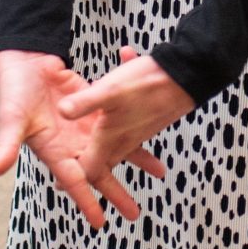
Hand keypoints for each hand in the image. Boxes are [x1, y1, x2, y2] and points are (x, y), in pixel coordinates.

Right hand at [0, 49, 164, 228]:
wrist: (26, 64)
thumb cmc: (14, 92)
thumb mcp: (11, 120)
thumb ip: (6, 145)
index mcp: (53, 152)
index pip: (73, 182)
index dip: (86, 202)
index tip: (100, 223)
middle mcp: (72, 145)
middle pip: (99, 173)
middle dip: (116, 193)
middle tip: (135, 214)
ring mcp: (85, 128)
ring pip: (115, 149)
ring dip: (135, 160)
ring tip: (160, 173)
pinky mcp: (95, 109)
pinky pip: (119, 123)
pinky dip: (135, 129)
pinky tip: (153, 133)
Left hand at [57, 48, 194, 207]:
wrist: (187, 76)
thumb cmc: (149, 85)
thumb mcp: (109, 90)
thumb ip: (84, 103)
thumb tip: (61, 112)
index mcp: (111, 138)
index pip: (90, 169)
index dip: (74, 179)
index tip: (60, 185)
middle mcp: (125, 139)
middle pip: (102, 161)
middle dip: (86, 167)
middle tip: (68, 174)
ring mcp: (137, 129)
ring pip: (114, 141)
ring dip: (101, 139)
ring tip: (87, 135)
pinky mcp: (146, 117)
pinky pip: (126, 115)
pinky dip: (119, 102)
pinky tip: (124, 63)